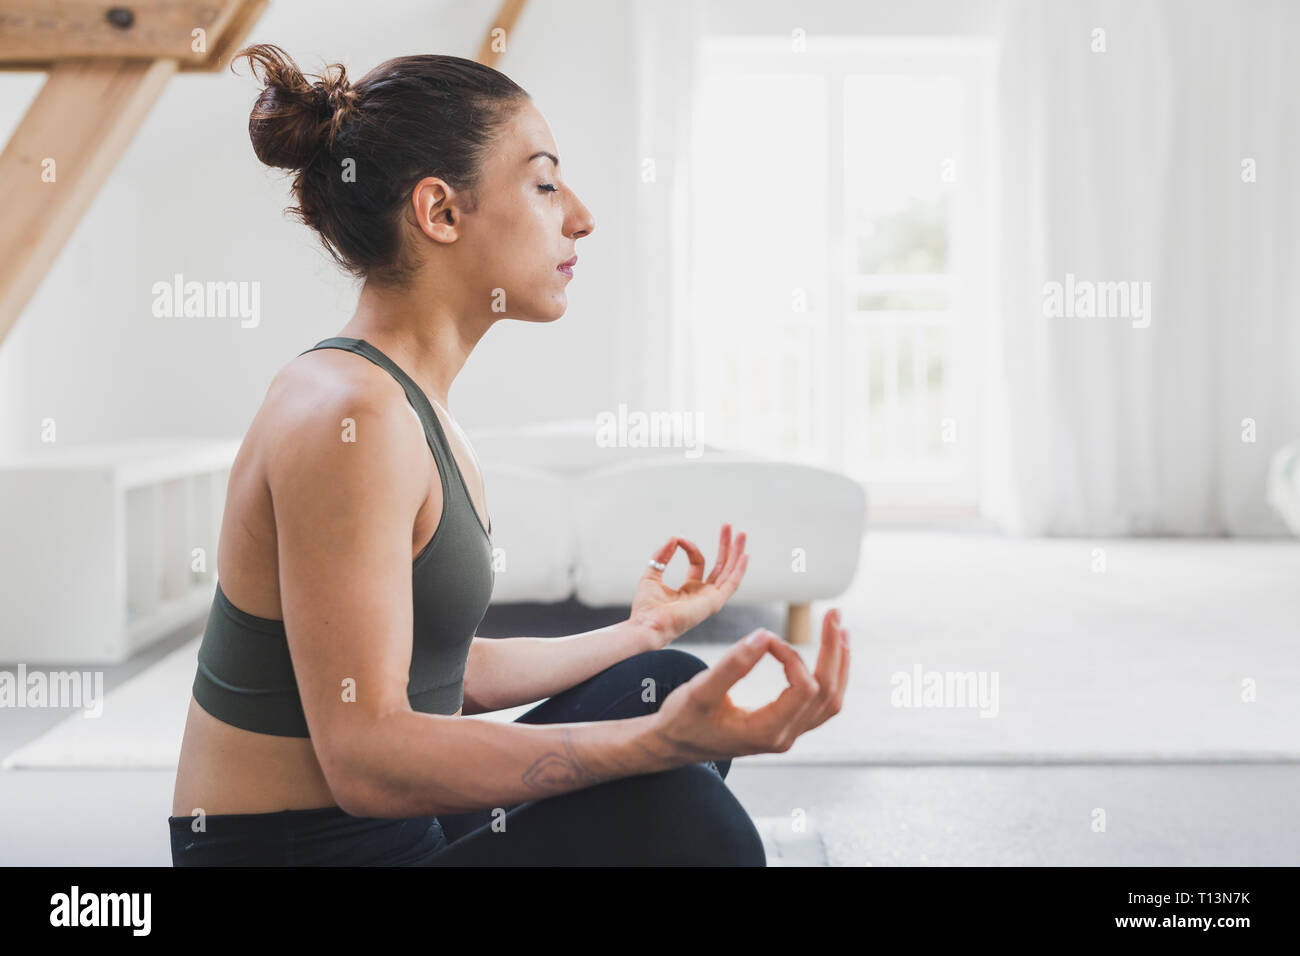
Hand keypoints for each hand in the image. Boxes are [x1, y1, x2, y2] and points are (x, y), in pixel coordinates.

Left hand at [629, 523, 748, 647]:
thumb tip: (673, 538)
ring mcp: (710, 599)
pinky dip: (739, 569)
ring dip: (736, 552)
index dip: (690, 547)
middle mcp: (703, 594)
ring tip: (741, 533)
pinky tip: (744, 555)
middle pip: (720, 565)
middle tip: (729, 526)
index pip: (698, 562)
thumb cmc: (646, 608)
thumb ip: (662, 557)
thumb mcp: (652, 575)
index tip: (677, 539)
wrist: (646, 624)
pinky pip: (732, 584)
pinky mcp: (714, 602)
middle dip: (725, 545)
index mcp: (690, 590)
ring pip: (729, 572)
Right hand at [650, 609, 848, 762]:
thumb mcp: (701, 689)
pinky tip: (829, 655)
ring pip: (830, 701)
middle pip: (827, 693)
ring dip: (838, 664)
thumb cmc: (683, 719)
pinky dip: (830, 677)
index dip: (792, 656)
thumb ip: (733, 664)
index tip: (767, 638)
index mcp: (766, 732)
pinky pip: (820, 704)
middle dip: (833, 651)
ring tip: (840, 630)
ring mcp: (787, 735)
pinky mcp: (784, 727)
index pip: (804, 689)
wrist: (673, 744)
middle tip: (833, 613)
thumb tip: (765, 635)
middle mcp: (784, 738)